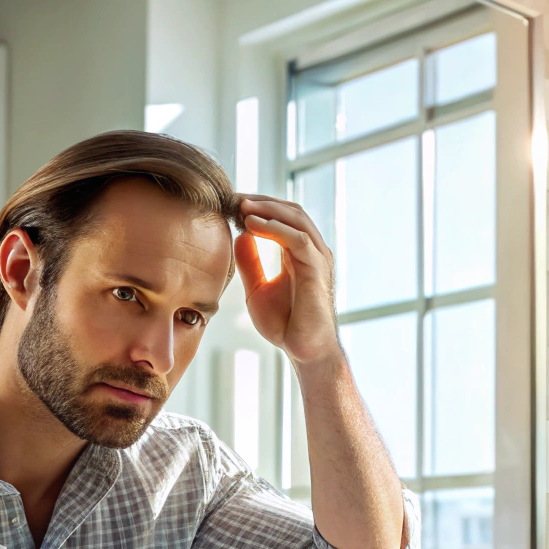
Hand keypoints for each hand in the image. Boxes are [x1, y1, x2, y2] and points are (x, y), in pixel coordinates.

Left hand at [235, 195, 340, 366]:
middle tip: (233, 197)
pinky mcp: (317, 270)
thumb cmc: (285, 324)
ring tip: (240, 206)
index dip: (258, 206)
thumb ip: (250, 263)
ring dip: (267, 209)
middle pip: (290, 210)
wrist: (304, 351)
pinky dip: (275, 228)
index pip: (282, 217)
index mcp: (299, 253)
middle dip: (261, 201)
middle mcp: (312, 250)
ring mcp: (317, 258)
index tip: (230, 203)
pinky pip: (298, 239)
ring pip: (296, 218)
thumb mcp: (257, 288)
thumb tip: (239, 237)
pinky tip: (252, 225)